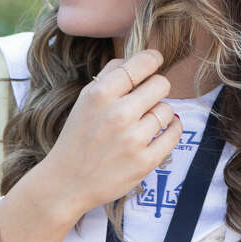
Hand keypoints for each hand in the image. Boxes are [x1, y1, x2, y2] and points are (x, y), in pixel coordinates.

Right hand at [37, 49, 182, 219]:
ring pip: (167, 109)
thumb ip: (110, 75)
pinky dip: (171, 129)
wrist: (66, 183)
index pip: (143, 63)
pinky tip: (160, 130)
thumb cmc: (78, 137)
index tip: (155, 61)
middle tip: (145, 98)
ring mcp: (133, 139)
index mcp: (100, 95)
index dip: (153, 59)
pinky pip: (174, 132)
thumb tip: (137, 58)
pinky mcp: (145, 161)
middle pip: (161, 83)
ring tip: (142, 122)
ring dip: (158, 113)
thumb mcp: (85, 99)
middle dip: (156, 88)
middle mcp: (118, 114)